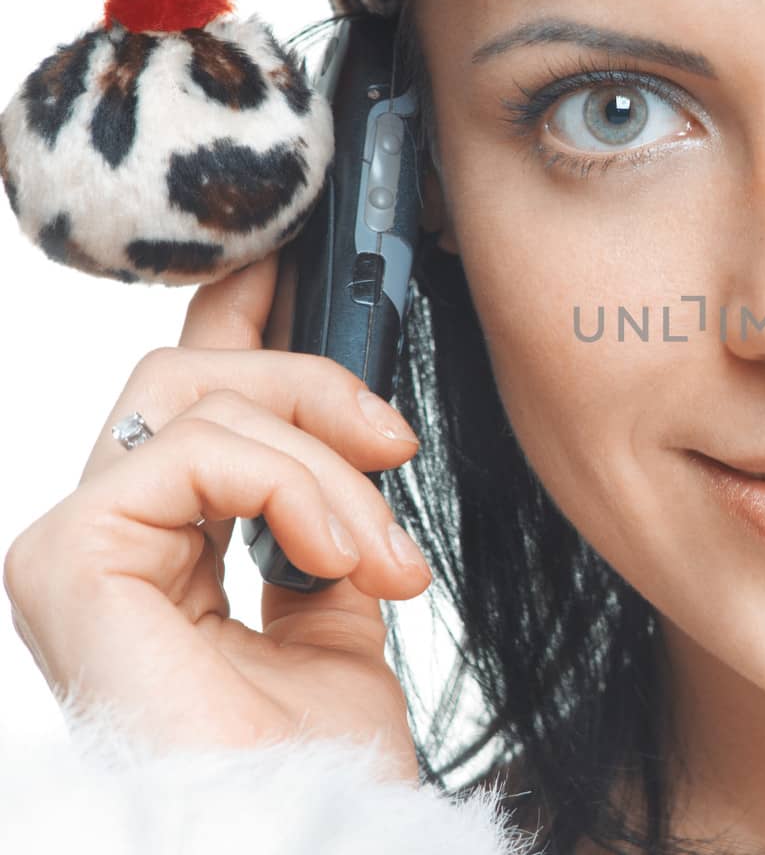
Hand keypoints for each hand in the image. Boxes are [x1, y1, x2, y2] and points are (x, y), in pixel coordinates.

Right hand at [3, 252, 428, 782]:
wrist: (303, 834)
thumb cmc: (314, 761)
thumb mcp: (339, 616)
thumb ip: (322, 527)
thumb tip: (354, 444)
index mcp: (161, 548)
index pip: (189, 400)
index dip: (241, 316)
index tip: (311, 264)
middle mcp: (107, 538)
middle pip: (193, 375)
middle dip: (314, 382)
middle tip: (397, 443)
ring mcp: (77, 545)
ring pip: (204, 400)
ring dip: (328, 462)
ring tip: (387, 552)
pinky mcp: (70, 557)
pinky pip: (198, 452)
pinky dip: (297, 488)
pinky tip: (346, 557)